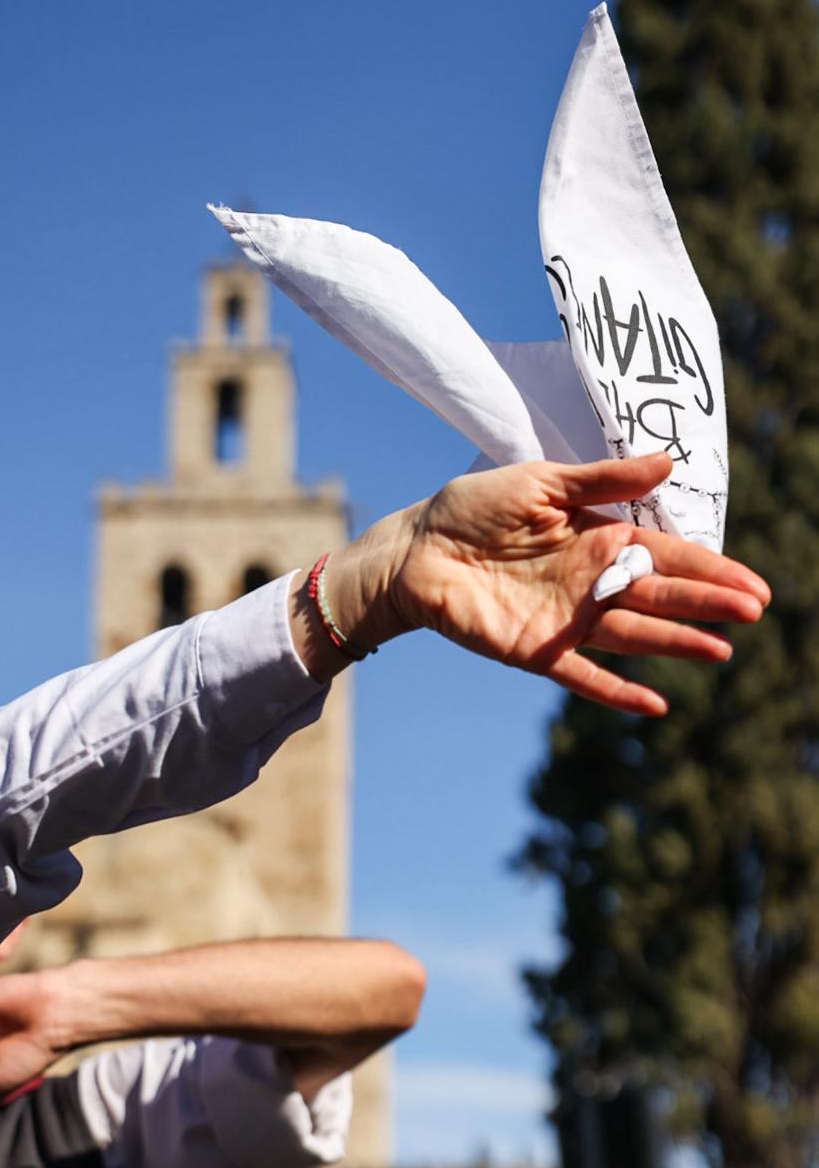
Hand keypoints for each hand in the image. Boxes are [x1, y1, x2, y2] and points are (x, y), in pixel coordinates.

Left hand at [314, 453, 768, 715]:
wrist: (414, 547)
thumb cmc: (472, 508)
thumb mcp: (540, 482)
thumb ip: (602, 480)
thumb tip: (667, 462)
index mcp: (597, 538)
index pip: (665, 555)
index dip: (709, 568)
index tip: (753, 585)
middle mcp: (590, 582)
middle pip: (659, 596)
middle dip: (706, 603)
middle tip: (753, 612)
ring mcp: (566, 619)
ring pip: (632, 635)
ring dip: (676, 643)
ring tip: (721, 652)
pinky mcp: (535, 649)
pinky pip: (582, 675)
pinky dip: (616, 692)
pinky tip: (654, 705)